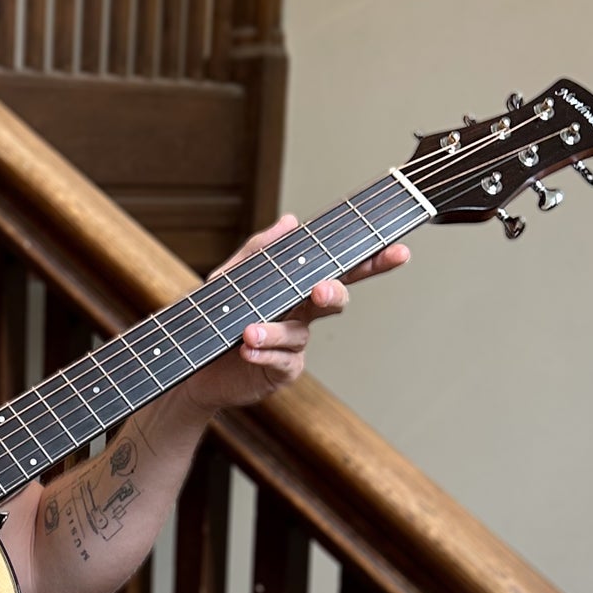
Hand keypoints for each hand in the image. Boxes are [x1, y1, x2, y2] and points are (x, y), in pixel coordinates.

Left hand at [178, 215, 409, 416]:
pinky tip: (247, 350)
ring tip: (249, 332)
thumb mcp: (230, 278)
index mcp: (297, 286)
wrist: (194, 361)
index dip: (371, 261)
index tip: (397, 251)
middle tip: (322, 290)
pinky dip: (265, 354)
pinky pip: (283, 361)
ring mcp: (295, 344)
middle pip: (334, 299)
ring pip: (299, 333)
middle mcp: (302, 314)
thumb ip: (258, 251)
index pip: (338, 268)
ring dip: (274, 331)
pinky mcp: (282, 370)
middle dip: (333, 293)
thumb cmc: (217, 316)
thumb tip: (290, 221)